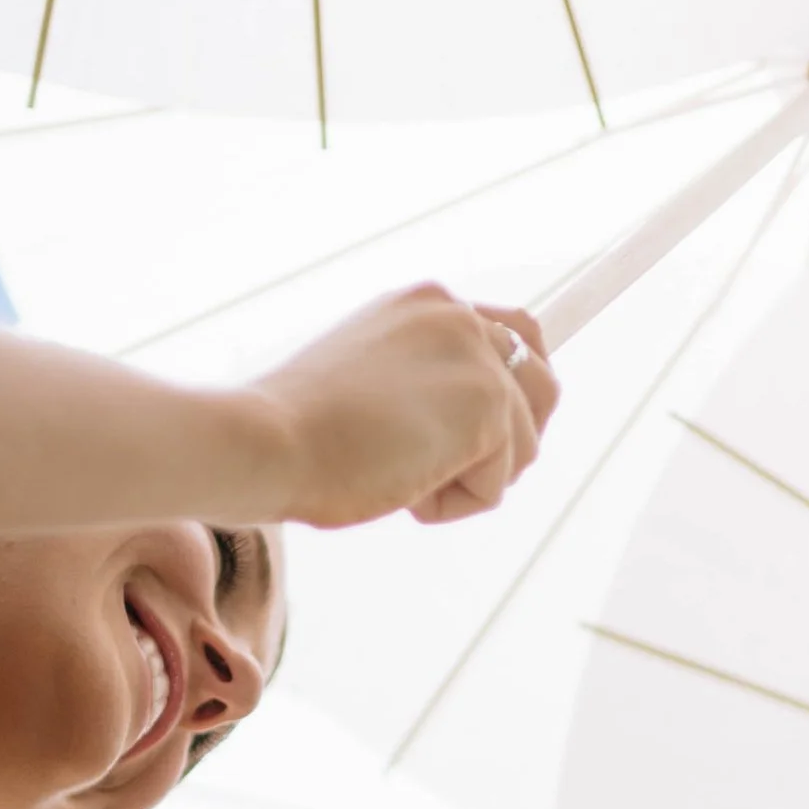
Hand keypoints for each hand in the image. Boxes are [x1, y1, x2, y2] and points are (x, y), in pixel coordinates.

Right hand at [248, 284, 557, 525]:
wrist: (265, 441)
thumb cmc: (290, 430)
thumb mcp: (367, 383)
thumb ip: (422, 384)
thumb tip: (471, 429)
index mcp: (426, 303)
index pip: (511, 332)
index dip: (516, 384)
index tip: (511, 416)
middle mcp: (459, 317)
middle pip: (543, 382)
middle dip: (516, 436)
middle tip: (452, 469)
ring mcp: (479, 357)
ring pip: (522, 445)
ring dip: (467, 479)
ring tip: (396, 473)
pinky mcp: (490, 405)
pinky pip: (496, 486)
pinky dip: (450, 505)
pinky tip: (399, 489)